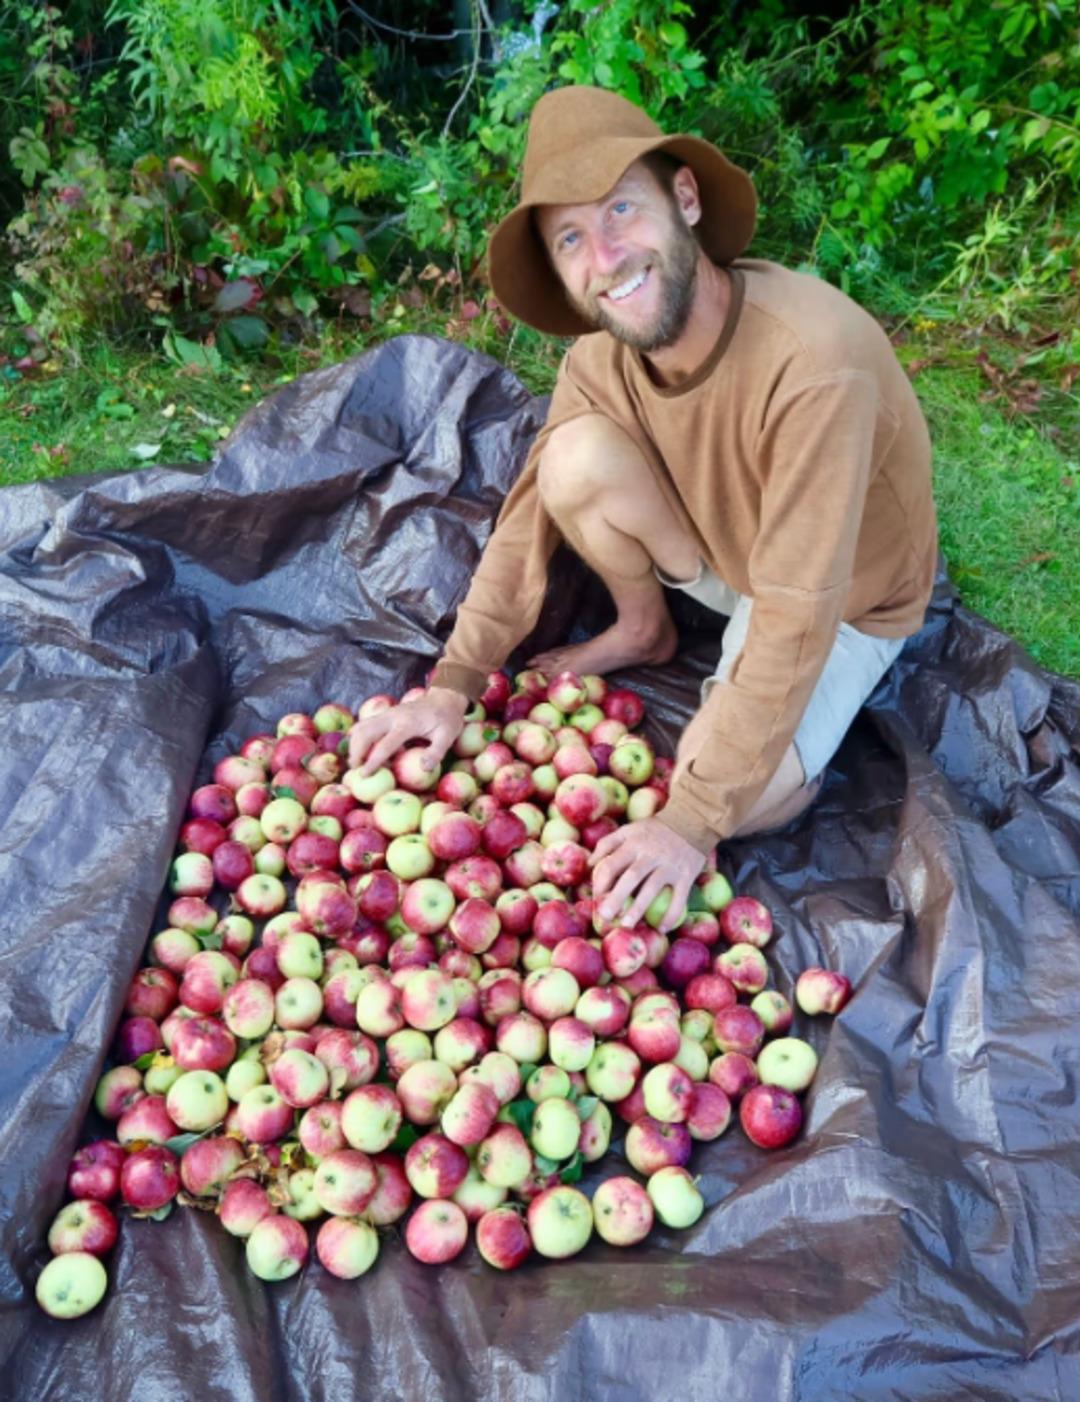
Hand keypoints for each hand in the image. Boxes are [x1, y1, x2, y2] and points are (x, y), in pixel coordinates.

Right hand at [347, 686, 467, 775]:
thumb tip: (423, 769)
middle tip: (355, 770)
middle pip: (364, 732)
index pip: (385, 744)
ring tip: (356, 762)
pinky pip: (365, 725)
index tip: (364, 775)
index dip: (373, 761)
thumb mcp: (448, 736)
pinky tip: (361, 751)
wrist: (444, 698)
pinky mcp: (385, 715)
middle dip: (356, 752)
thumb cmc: (447, 719)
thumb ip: (436, 752)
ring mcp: (387, 714)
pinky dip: (359, 738)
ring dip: (354, 744)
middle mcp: (392, 716)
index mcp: (407, 723)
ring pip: (361, 726)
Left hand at [589, 818, 705, 932]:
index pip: (612, 864)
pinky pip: (679, 897)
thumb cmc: (655, 830)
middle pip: (630, 878)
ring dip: (639, 908)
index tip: (597, 898)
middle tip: (604, 917)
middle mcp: (650, 854)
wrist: (692, 820)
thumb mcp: (630, 829)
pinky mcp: (687, 875)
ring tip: (627, 925)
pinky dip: (671, 914)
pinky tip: (662, 928)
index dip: (601, 882)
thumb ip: (608, 843)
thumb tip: (590, 864)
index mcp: (633, 844)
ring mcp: (669, 865)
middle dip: (615, 898)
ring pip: (652, 889)